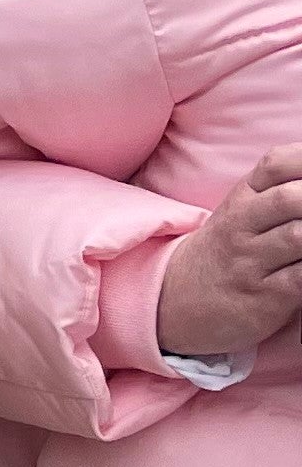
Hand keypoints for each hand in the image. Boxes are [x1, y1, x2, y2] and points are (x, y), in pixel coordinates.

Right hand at [154, 144, 301, 362]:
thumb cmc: (228, 251)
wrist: (177, 301)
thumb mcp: (241, 212)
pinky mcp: (262, 297)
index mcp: (242, 199)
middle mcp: (241, 226)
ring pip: (298, 238)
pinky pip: (300, 279)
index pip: (275, 164)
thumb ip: (278, 190)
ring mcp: (248, 262)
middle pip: (289, 198)